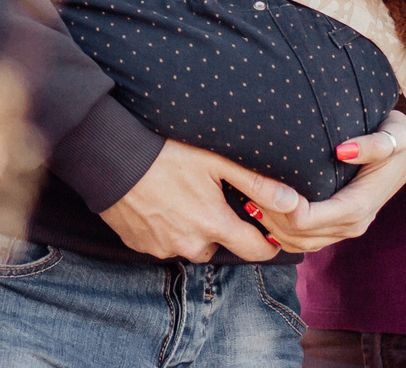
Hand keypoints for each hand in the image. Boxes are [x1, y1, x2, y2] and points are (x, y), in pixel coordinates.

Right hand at [99, 139, 299, 262]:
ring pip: (190, 245)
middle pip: (219, 246)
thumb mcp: (215, 161)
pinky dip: (166, 229)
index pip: (256, 251)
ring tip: (182, 198)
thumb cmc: (165, 154)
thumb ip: (256, 183)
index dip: (266, 242)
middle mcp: (191, 244)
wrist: (112, 158)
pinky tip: (160, 203)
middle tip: (211, 199)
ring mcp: (164, 248)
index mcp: (214, 225)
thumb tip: (293, 203)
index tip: (266, 231)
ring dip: (192, 229)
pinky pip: (164, 243)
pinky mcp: (141, 246)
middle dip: (220, 228)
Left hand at [246, 111, 405, 251]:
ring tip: (245, 198)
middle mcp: (352, 224)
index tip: (255, 180)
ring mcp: (346, 228)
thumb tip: (342, 150)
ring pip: (297, 244)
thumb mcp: (391, 134)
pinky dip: (280, 230)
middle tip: (240, 187)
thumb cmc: (399, 136)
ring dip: (269, 225)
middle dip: (265, 214)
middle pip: (295, 235)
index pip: (305, 219)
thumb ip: (372, 144)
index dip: (276, 205)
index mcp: (358, 206)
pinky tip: (263, 209)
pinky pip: (305, 240)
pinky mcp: (340, 225)